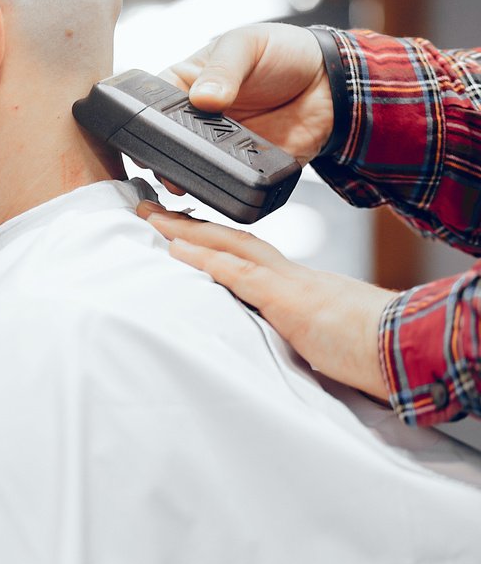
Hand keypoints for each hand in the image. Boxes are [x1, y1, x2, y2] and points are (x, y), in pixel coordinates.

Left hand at [137, 201, 397, 401]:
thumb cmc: (377, 352)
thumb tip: (280, 347)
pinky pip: (240, 274)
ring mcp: (292, 283)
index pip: (247, 256)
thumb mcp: (326, 340)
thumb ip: (297, 336)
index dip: (212, 241)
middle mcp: (293, 275)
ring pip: (230, 246)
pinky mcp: (292, 299)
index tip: (181, 231)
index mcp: (300, 285)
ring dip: (186, 232)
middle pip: (232, 240)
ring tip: (150, 219)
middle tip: (151, 211)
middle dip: (189, 225)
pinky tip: (175, 249)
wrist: (412, 349)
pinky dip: (204, 259)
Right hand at [150, 23, 334, 195]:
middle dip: (159, 155)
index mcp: (184, 83)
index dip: (141, 120)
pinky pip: (225, 184)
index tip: (142, 132)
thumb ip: (224, 69)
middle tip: (161, 163)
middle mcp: (194, 118)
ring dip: (183, 176)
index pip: (150, 104)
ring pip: (188, 168)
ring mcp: (216, 146)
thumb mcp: (247, 45)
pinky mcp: (242, 168)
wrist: (332, 82)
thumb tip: (203, 97)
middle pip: (163, 143)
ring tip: (180, 182)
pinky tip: (215, 186)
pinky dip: (220, 188)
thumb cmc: (284, 51)